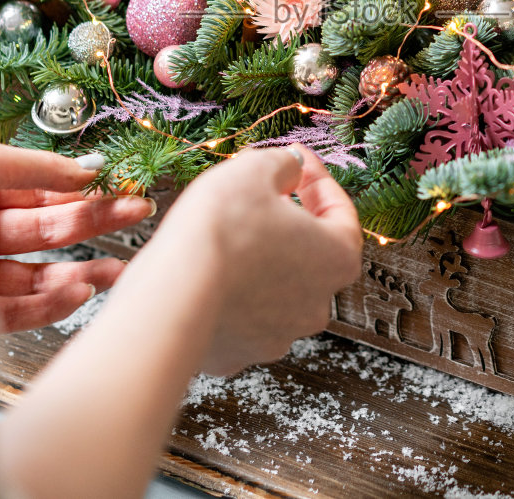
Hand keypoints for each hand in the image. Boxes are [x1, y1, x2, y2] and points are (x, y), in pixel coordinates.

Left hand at [0, 142, 154, 332]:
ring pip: (38, 275)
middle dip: (94, 223)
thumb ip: (39, 169)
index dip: (80, 191)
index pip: (39, 193)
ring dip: (81, 271)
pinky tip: (79, 289)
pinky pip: (19, 309)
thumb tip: (89, 171)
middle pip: (46, 230)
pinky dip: (52, 301)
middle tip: (138, 214)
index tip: (121, 188)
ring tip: (118, 269)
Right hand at [135, 146, 361, 374]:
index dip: (318, 180)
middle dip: (288, 221)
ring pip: (276, 287)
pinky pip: (241, 315)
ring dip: (260, 258)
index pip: (341, 212)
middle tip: (261, 193)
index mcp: (337, 259)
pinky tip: (210, 269)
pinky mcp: (239, 353)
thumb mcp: (257, 169)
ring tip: (229, 232)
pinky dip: (231, 292)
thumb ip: (284, 164)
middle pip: (310, 253)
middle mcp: (317, 305)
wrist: (172, 291)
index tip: (297, 161)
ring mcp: (279, 335)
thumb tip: (291, 167)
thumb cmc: (220, 230)